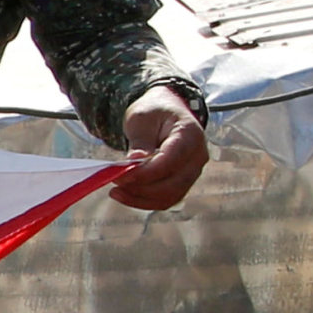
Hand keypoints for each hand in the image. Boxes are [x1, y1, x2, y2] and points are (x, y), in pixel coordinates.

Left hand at [115, 90, 208, 212]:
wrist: (165, 112)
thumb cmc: (153, 112)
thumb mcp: (142, 118)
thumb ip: (141, 140)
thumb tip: (135, 159)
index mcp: (190, 135)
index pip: (169, 161)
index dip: (144, 173)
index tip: (119, 174)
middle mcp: (198, 156)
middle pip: (172, 184)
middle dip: (140, 188)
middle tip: (115, 182)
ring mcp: (193, 172)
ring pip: (170, 196)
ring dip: (141, 198)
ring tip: (116, 191)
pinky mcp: (183, 182)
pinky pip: (166, 199)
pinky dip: (145, 201)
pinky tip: (125, 195)